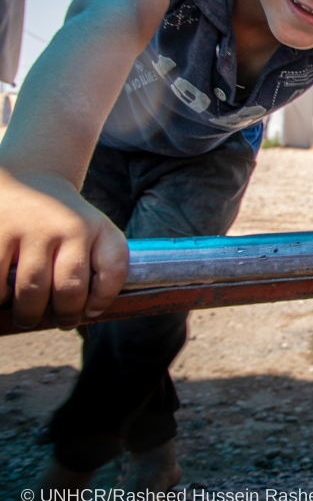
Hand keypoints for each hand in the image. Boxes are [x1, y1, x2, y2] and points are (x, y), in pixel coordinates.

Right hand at [0, 170, 127, 328]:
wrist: (28, 178)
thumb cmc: (62, 221)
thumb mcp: (91, 229)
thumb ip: (95, 264)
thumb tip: (86, 315)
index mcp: (99, 227)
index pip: (114, 267)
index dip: (105, 297)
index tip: (91, 310)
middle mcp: (69, 226)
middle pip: (70, 288)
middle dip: (65, 315)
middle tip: (61, 321)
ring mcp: (33, 228)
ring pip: (32, 289)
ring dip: (29, 313)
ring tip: (28, 316)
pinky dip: (0, 295)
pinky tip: (5, 295)